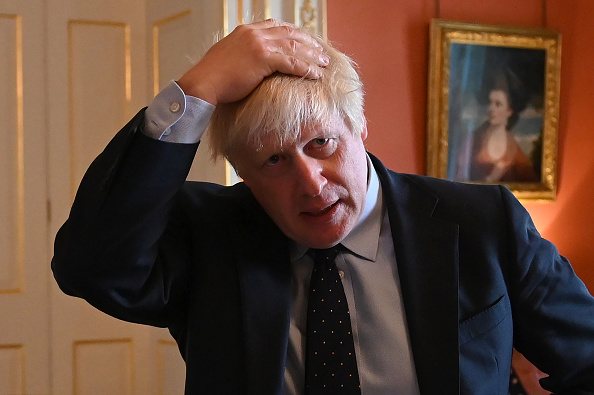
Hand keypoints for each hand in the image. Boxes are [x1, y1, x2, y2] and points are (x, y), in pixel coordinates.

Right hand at [177, 19, 328, 105]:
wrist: (203, 83)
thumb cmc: (213, 77)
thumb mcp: (227, 57)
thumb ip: (241, 53)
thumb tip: (248, 62)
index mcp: (246, 31)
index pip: (275, 25)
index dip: (293, 33)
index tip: (304, 41)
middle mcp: (254, 33)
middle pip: (289, 33)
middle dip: (308, 42)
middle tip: (321, 51)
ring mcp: (259, 44)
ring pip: (294, 47)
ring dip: (312, 55)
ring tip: (324, 63)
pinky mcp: (263, 59)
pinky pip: (292, 62)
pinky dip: (307, 68)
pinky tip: (316, 74)